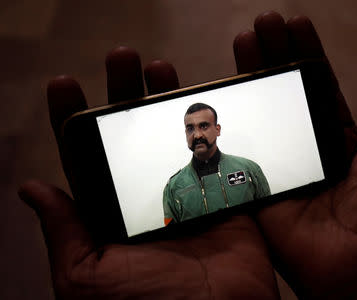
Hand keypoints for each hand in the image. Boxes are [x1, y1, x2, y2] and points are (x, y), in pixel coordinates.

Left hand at [18, 48, 278, 298]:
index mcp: (112, 216)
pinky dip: (209, 128)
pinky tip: (201, 100)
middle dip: (124, 97)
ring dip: (165, 102)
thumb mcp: (90, 279)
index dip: (75, 120)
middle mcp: (147, 199)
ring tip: (160, 68)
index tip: (67, 84)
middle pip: (132, 138)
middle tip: (122, 60)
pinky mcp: (224, 195)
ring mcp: (187, 195)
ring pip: (172, 137)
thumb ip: (66, 234)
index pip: (87, 158)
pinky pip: (215, 155)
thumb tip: (33, 189)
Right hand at [233, 11, 356, 298]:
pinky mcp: (258, 192)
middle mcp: (307, 151)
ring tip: (239, 45)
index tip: (294, 25)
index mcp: (340, 142)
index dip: (307, 56)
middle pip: (284, 97)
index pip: (320, 89)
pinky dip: (226, 129)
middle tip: (259, 26)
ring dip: (250, 82)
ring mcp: (280, 170)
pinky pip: (239, 157)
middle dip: (273, 59)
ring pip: (260, 118)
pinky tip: (216, 97)